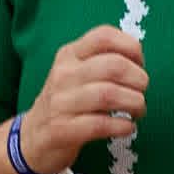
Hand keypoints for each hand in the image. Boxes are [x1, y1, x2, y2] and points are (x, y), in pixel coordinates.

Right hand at [17, 27, 149, 173]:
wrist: (31, 138)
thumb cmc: (65, 102)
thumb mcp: (75, 73)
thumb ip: (102, 61)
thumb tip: (139, 61)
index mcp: (69, 55)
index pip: (103, 36)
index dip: (131, 48)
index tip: (140, 64)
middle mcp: (63, 74)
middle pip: (113, 66)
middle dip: (139, 79)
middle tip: (142, 92)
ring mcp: (61, 102)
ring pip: (108, 94)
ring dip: (134, 103)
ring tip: (138, 111)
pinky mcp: (62, 130)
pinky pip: (100, 124)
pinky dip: (122, 125)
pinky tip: (128, 127)